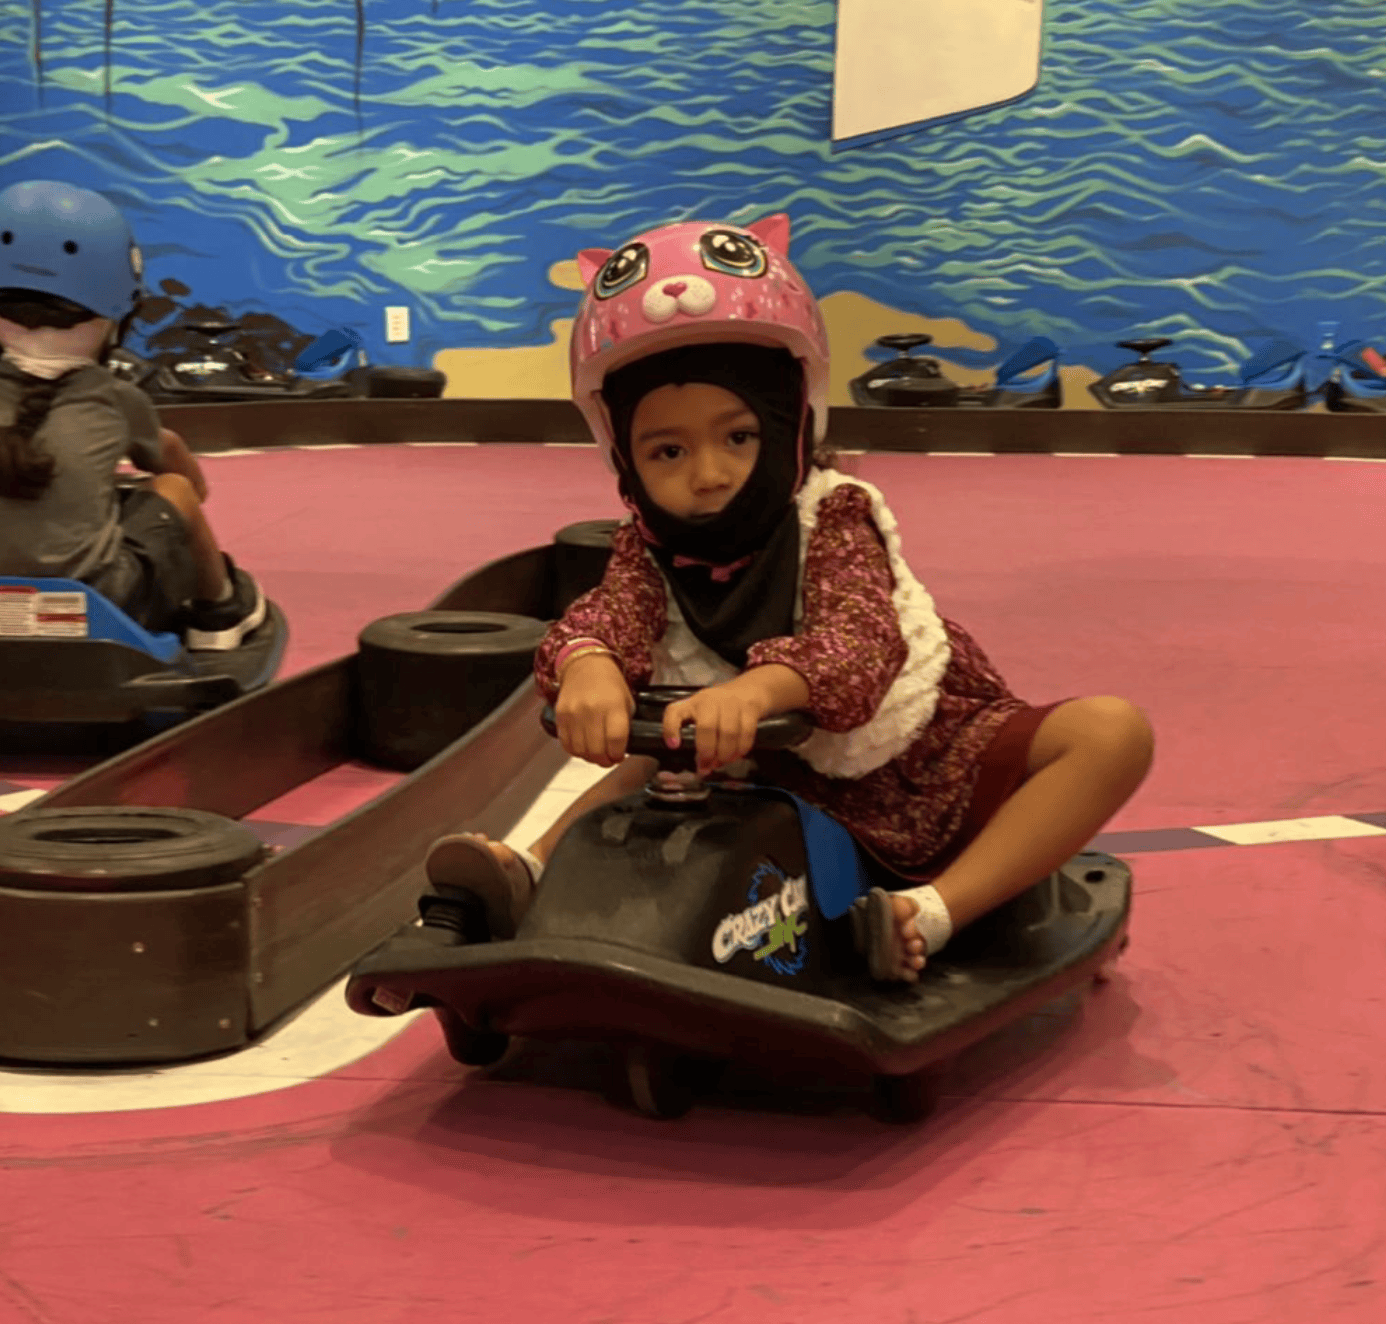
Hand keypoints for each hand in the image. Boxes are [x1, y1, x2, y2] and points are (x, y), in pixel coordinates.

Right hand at [553, 653, 633, 766]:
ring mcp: (574, 713)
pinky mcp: (560, 716)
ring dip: (590, 758)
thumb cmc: (609, 683)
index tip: (619, 756)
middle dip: (605, 761)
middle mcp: (592, 710)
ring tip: (596, 754)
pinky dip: (575, 751)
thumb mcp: (627, 700)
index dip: (618, 755)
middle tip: (608, 759)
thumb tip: (620, 750)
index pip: (616, 741)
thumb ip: (625, 725)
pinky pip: (566, 744)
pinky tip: (583, 747)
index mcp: (613, 705)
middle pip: (597, 750)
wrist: (585, 664)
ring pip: (580, 751)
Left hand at [660, 673, 777, 775]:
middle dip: (707, 752)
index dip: (671, 729)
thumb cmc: (718, 707)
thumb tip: (696, 763)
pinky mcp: (750, 710)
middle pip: (707, 727)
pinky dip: (741, 749)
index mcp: (692, 703)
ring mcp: (731, 703)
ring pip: (729, 732)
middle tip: (706, 767)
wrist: (748, 690)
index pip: (674, 711)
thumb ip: (693, 733)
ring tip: (721, 763)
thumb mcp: (700, 712)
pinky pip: (746, 734)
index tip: (674, 746)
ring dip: (725, 754)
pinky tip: (736, 756)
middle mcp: (710, 700)